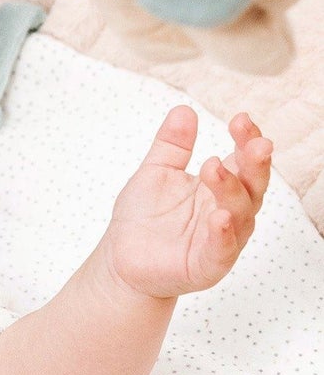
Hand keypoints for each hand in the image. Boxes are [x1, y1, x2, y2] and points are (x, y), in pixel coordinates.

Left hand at [102, 105, 270, 299]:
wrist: (121, 257)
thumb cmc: (144, 216)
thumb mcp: (156, 172)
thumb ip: (172, 145)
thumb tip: (184, 109)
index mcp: (219, 187)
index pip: (242, 161)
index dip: (246, 140)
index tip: (240, 119)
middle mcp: (227, 212)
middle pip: (252, 186)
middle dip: (254, 163)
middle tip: (254, 142)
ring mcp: (221, 240)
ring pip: (241, 216)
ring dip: (231, 191)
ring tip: (214, 168)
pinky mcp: (207, 265)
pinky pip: (222, 250)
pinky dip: (223, 234)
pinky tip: (219, 217)